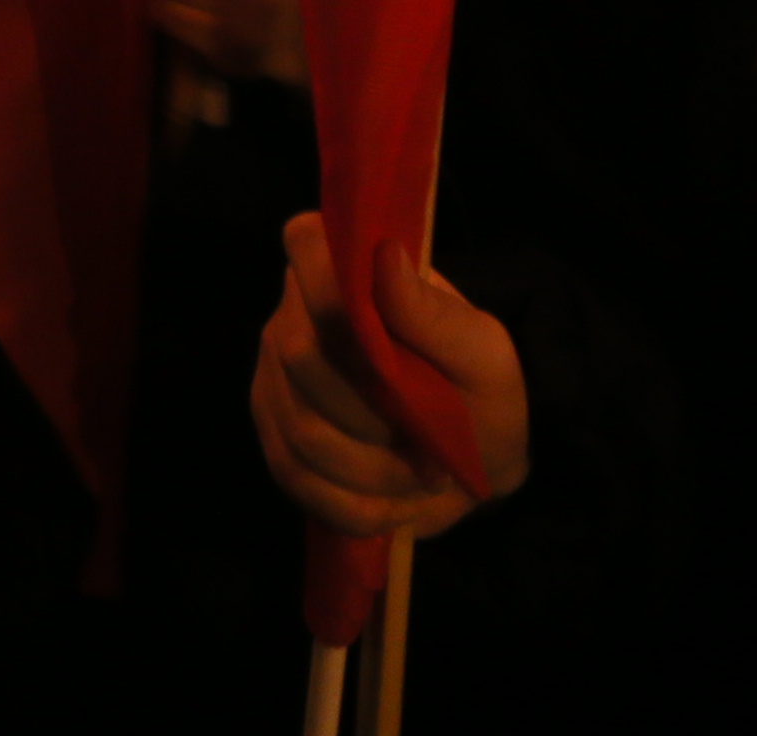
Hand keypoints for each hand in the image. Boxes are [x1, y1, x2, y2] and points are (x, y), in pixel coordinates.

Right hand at [251, 210, 531, 543]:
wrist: (477, 457)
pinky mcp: (275, 442)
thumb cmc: (481, 388)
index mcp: (343, 273)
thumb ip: (433, 312)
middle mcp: (293, 318)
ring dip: (373, 471)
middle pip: (303, 358)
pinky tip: (389, 505)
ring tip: (419, 475)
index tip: (384, 344)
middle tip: (430, 439)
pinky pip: (296, 481)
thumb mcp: (481, 353)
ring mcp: (275, 383)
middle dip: (375, 414)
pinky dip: (353, 506)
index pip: (306, 249)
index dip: (331, 291)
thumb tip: (385, 257)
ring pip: (302, 432)